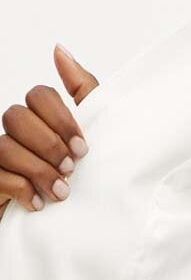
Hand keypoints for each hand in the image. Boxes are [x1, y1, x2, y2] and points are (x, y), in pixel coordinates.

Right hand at [0, 44, 98, 217]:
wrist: (81, 230)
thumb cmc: (85, 180)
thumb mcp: (93, 134)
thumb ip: (83, 91)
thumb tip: (59, 49)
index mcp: (42, 120)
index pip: (39, 95)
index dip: (61, 118)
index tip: (84, 147)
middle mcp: (16, 134)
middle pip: (17, 115)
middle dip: (48, 143)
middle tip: (72, 168)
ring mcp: (0, 158)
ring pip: (3, 144)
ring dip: (37, 169)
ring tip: (61, 192)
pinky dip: (20, 189)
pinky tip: (39, 203)